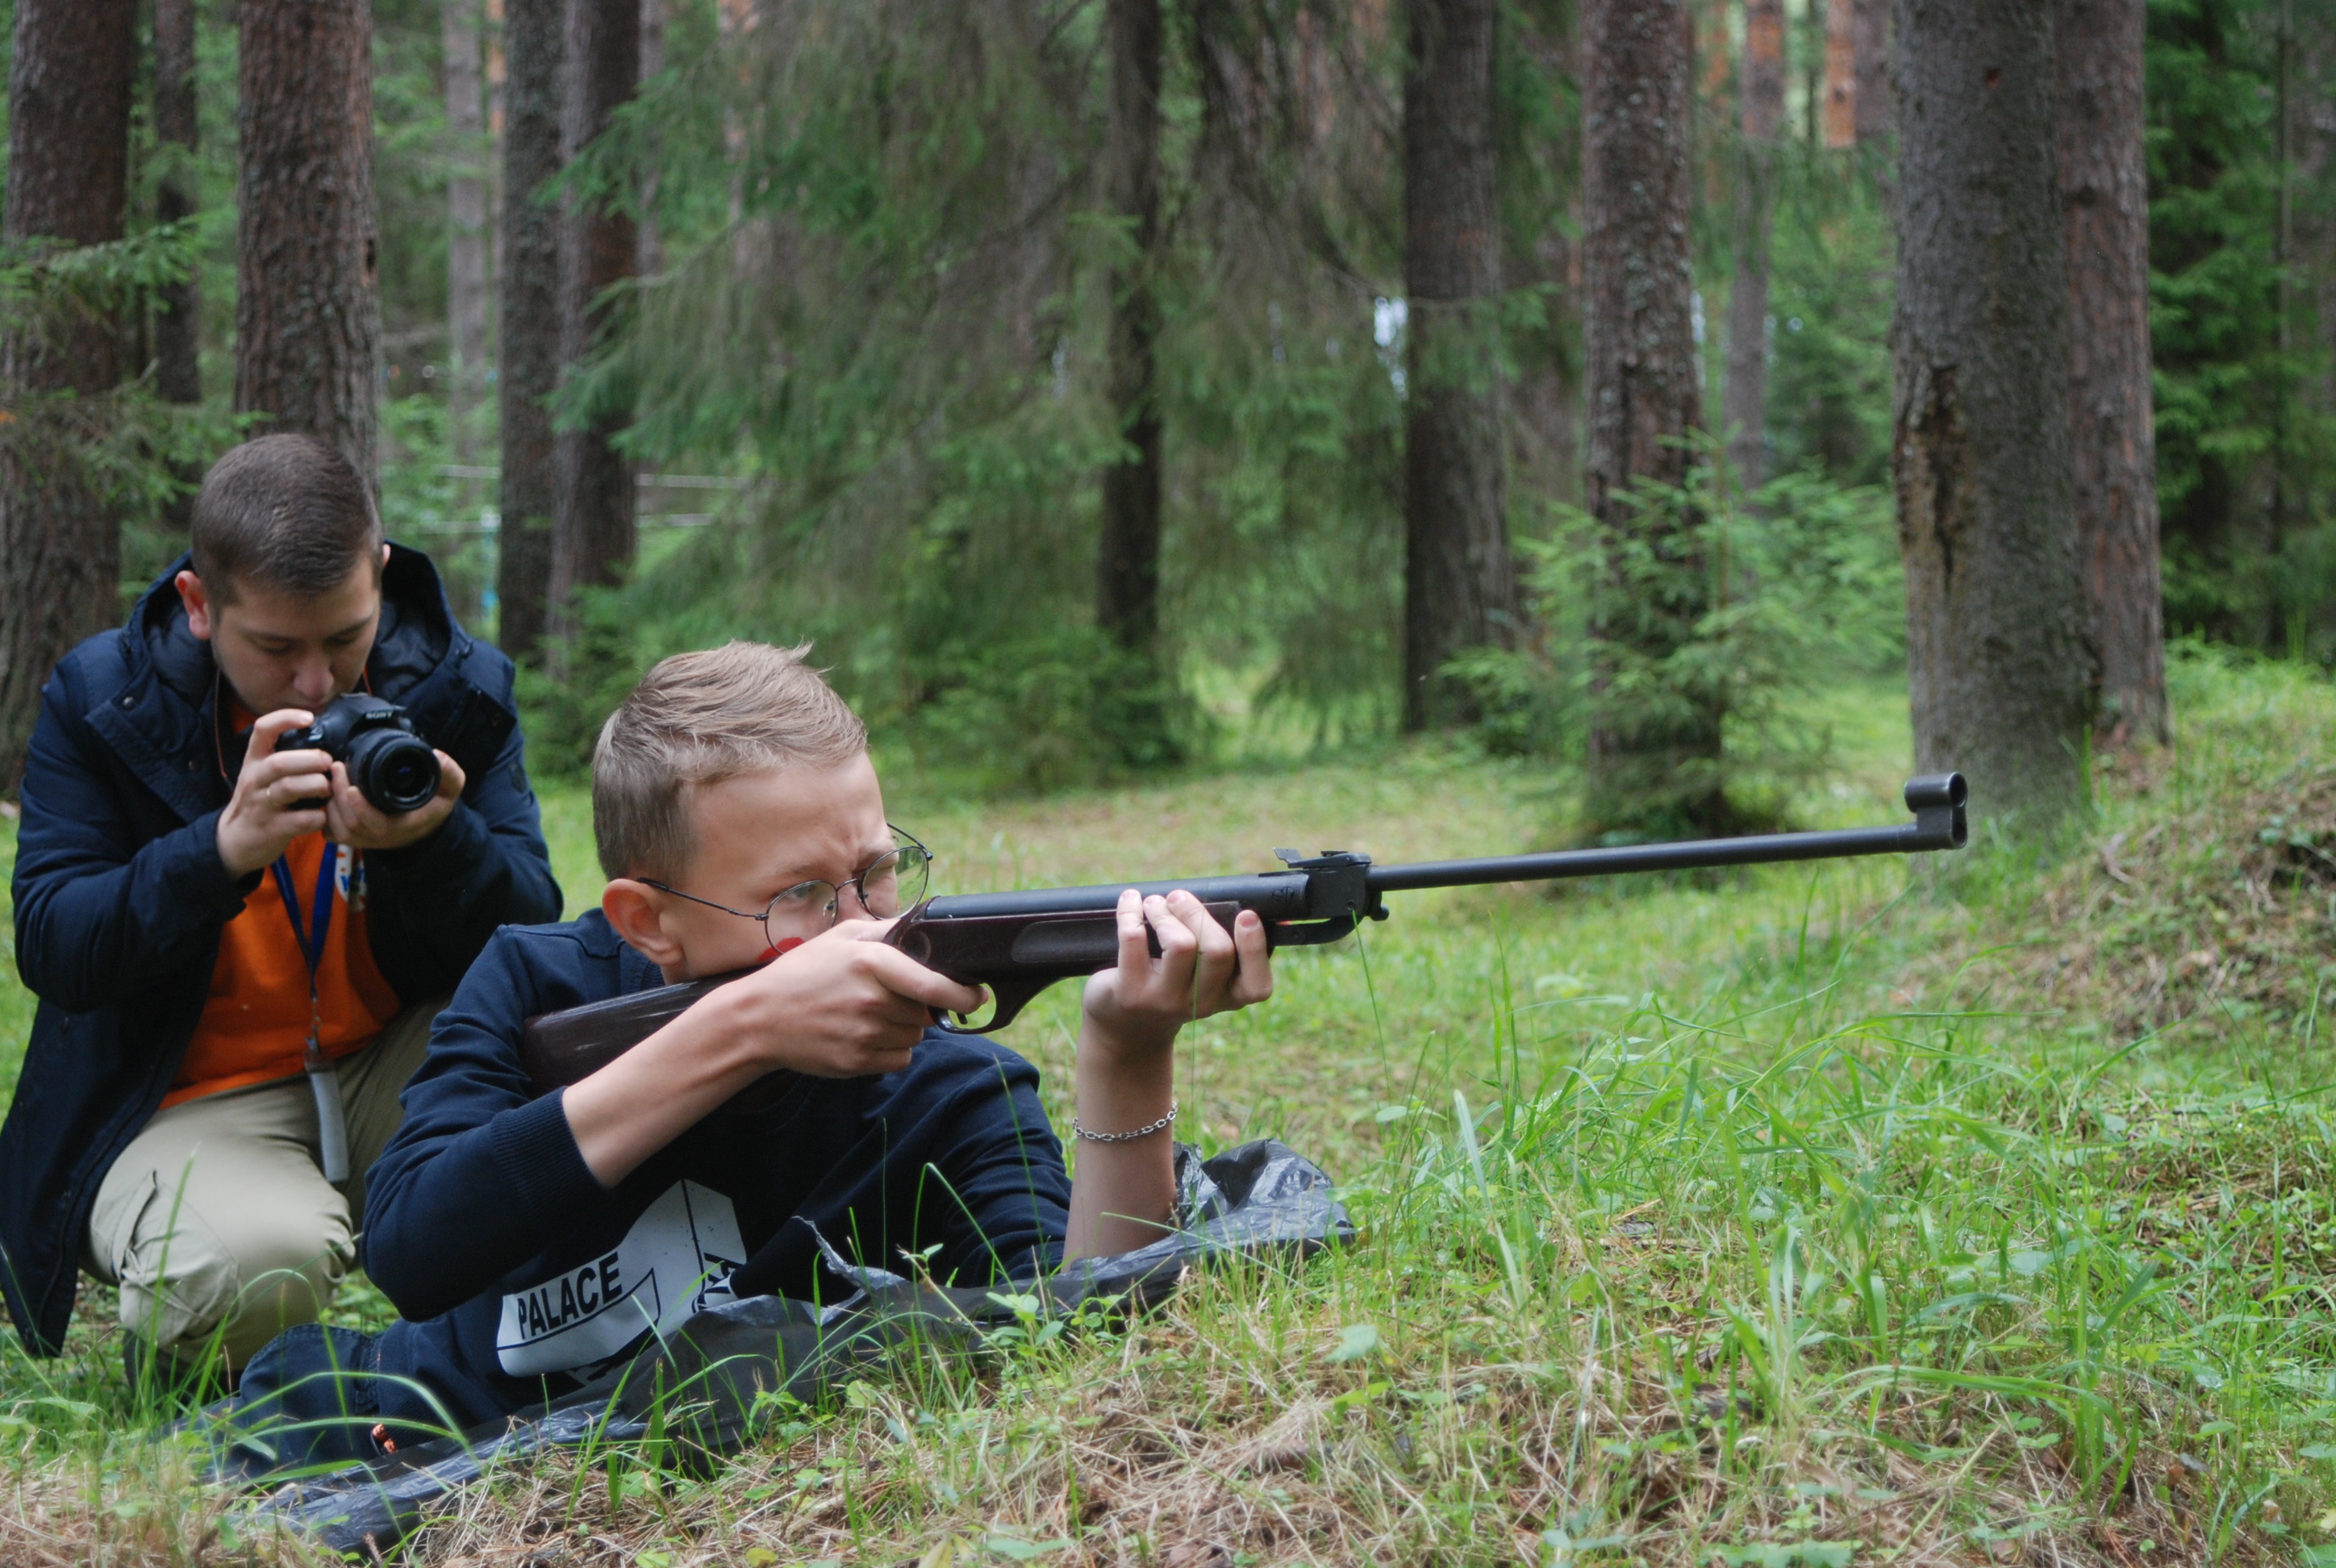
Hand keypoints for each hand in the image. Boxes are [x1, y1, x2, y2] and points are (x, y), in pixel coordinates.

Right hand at [215, 710, 335, 876]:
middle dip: (310, 759)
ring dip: (316, 785)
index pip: (262, 730)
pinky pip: (300, 820)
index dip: (285, 719)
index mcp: (254, 760)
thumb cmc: (258, 799)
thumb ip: (286, 756)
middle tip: (328, 761)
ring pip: (288, 788)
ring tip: (327, 788)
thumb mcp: (262, 773)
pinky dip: (318, 817)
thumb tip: (324, 737)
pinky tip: (323, 815)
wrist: (235, 839)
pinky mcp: (272, 828)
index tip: (308, 718)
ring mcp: (261, 805)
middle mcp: (255, 779)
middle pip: (280, 762)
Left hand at [323, 751, 464, 850]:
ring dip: (331, 803)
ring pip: (338, 829)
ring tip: (332, 776)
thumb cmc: (434, 804)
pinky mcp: (354, 838)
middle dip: (339, 795)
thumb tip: (437, 755)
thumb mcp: (450, 788)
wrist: (425, 825)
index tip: (352, 788)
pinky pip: (331, 833)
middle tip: (337, 767)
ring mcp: (366, 839)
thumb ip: (448, 772)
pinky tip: (328, 795)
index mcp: (405, 826)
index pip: (379, 825)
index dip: (362, 809)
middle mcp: (383, 837)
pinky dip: (325, 816)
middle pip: (351, 824)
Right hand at [714, 917, 985, 1079]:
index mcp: (871, 962)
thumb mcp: (842, 937)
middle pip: (926, 1011)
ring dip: (904, 1027)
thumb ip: (888, 930)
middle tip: (889, 996)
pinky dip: (892, 1050)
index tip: (976, 996)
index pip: (933, 984)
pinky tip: (866, 1034)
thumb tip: (928, 923)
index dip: (963, 994)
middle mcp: (871, 1000)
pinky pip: (899, 1059)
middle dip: (919, 1005)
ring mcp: (864, 1034)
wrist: (759, 1019)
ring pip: (915, 1036)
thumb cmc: (803, 972)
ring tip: (870, 1013)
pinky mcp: (857, 1062)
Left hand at [1080, 888, 1273, 1055]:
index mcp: (1228, 997)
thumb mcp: (1202, 977)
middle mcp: (1202, 1003)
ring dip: (1164, 911)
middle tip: (1178, 898)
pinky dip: (1130, 910)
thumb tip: (1235, 904)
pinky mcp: (1132, 992)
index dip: (1255, 948)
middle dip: (1197, 912)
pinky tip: (1130, 901)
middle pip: (1218, 950)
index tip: (1246, 914)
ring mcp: (1166, 1001)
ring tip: (1153, 903)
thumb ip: (1218, 947)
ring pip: (1180, 944)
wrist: (1125, 1025)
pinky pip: (1134, 938)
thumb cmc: (1171, 985)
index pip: (1256, 986)